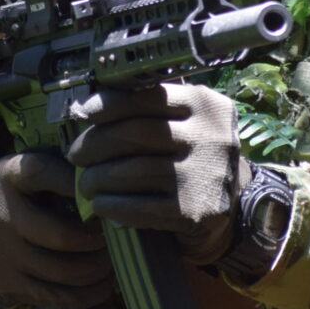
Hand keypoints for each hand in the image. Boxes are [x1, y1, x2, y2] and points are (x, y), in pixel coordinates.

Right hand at [0, 151, 113, 308]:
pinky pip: (56, 297)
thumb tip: (110, 188)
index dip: (77, 185)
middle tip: (112, 239)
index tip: (103, 197)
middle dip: (98, 241)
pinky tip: (101, 284)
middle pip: (61, 236)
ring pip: (63, 272)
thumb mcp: (37, 174)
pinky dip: (88, 294)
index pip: (42, 173)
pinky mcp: (4, 284)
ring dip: (97, 269)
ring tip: (110, 261)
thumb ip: (66, 173)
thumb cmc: (27, 196)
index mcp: (8, 175)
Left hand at [66, 84, 247, 264]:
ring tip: (86, 184)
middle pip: (136, 134)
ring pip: (134, 171)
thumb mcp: (186, 125)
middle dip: (96, 145)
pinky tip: (102, 206)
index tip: (83, 113)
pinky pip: (142, 207)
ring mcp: (206, 174)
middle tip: (76, 156)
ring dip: (99, 179)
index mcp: (206, 105)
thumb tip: (88, 107)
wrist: (233, 212)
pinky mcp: (197, 210)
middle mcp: (211, 135)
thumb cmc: (192, 161)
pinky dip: (114, 206)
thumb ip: (150, 112)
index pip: (148, 96)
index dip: (109, 104)